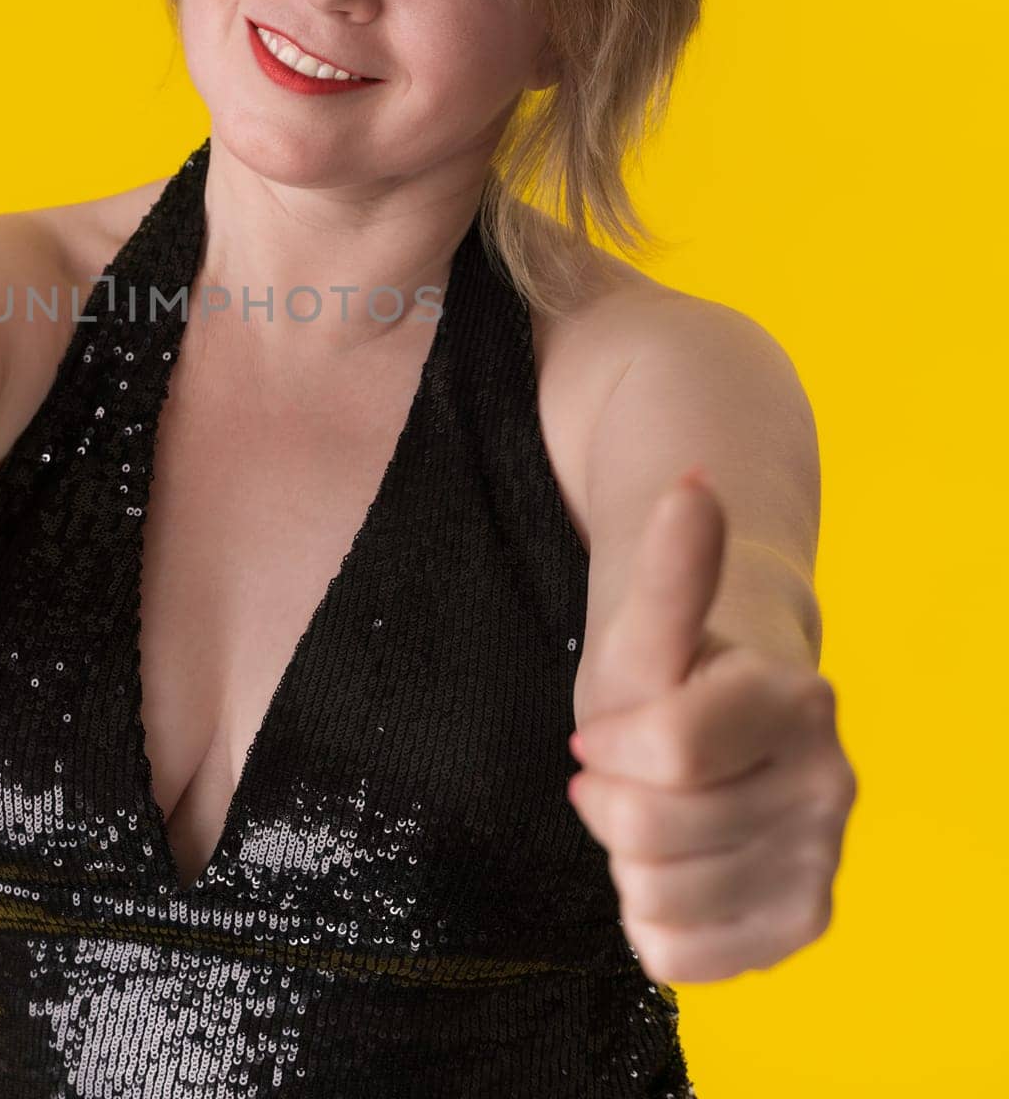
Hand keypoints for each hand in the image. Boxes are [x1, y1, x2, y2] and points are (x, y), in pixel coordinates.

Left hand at [566, 466, 856, 982]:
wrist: (714, 724)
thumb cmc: (671, 667)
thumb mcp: (647, 623)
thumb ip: (670, 566)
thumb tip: (691, 481)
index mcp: (797, 699)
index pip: (667, 752)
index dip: (606, 742)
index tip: (606, 725)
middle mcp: (832, 783)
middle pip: (650, 828)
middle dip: (608, 795)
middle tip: (626, 770)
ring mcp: (824, 861)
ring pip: (657, 895)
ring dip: (625, 854)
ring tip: (654, 809)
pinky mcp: (802, 924)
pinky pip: (680, 957)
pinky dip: (647, 916)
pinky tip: (670, 865)